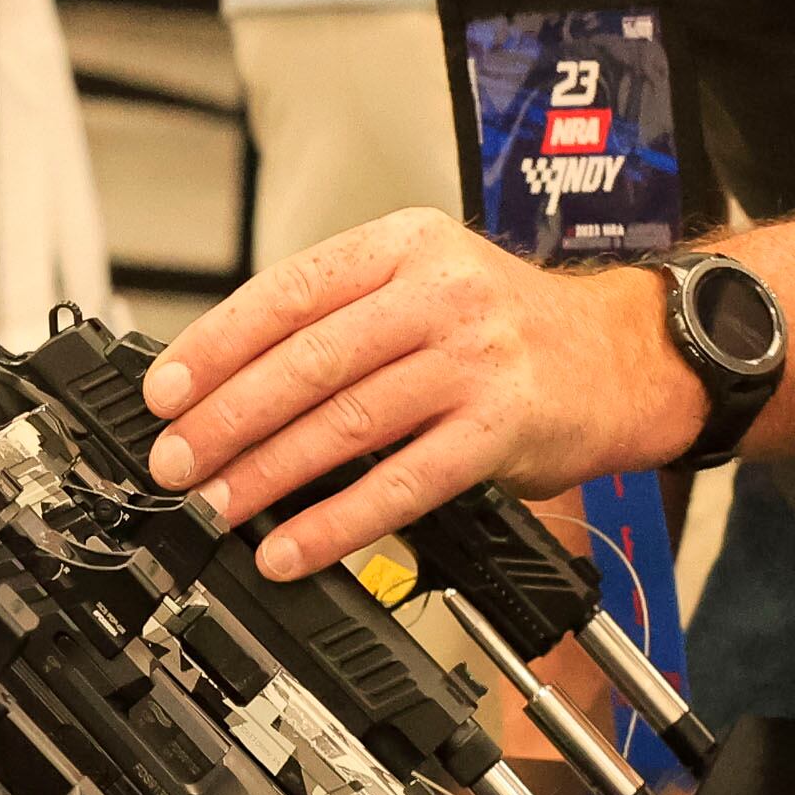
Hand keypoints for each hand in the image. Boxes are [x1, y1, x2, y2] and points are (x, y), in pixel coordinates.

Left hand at [134, 211, 695, 579]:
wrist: (628, 356)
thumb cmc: (516, 328)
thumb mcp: (431, 284)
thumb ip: (347, 319)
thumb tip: (236, 380)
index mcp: (406, 247)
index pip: (290, 290)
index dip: (216, 343)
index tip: (165, 391)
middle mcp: (440, 294)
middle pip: (309, 359)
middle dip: (228, 417)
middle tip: (177, 461)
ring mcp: (474, 361)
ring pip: (348, 420)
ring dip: (270, 472)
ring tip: (220, 505)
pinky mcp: (502, 428)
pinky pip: (403, 483)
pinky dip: (340, 522)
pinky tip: (296, 547)